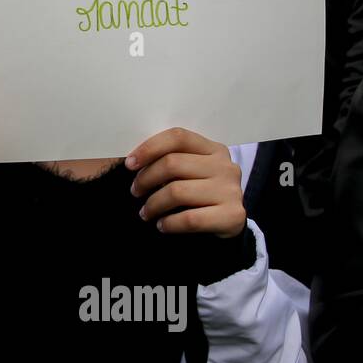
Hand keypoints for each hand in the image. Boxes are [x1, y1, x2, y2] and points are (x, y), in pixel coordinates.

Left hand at [126, 127, 244, 237]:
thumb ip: (171, 161)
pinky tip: (162, 225)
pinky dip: (169, 223)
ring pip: (177, 192)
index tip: (130, 164)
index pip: (178, 137)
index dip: (149, 148)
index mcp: (213, 149)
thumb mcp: (191, 172)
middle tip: (135, 191)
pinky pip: (190, 218)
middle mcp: (225, 166)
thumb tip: (133, 161)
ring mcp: (231, 191)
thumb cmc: (200, 195)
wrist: (228, 225)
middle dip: (145, 179)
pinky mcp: (232, 216)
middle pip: (172, 163)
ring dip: (153, 204)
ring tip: (146, 212)